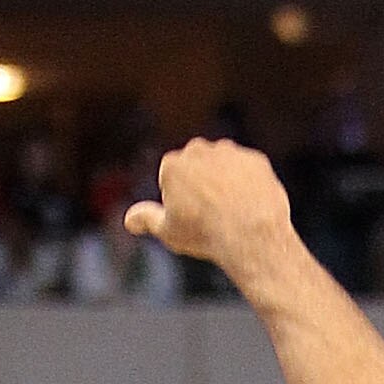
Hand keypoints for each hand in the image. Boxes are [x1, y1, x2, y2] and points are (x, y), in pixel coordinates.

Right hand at [125, 140, 296, 272]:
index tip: (190, 220)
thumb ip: (147, 219)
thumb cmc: (204, 234)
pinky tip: (250, 208)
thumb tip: (129, 220)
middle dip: (201, 188)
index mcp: (173, 164)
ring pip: (223, 169)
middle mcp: (199, 150)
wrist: (250, 232)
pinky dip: (249, 188)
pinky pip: (248, 173)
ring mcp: (229, 152)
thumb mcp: (168, 231)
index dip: (179, 204)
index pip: (171, 181)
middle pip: (197, 170)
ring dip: (225, 185)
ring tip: (232, 215)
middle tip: (210, 218)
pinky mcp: (254, 159)